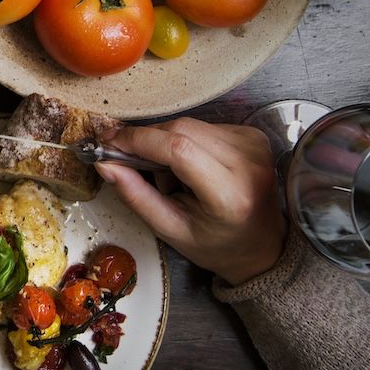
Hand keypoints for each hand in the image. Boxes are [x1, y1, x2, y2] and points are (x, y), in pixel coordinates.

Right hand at [95, 119, 286, 285]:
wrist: (263, 245)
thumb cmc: (217, 244)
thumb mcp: (171, 230)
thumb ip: (136, 196)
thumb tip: (105, 164)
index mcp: (230, 195)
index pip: (179, 150)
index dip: (139, 140)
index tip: (110, 142)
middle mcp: (248, 163)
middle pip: (181, 129)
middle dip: (146, 140)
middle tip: (127, 158)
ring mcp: (254, 145)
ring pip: (189, 124)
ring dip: (166, 142)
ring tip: (170, 173)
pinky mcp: (253, 135)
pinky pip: (203, 126)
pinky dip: (185, 141)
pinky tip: (190, 165)